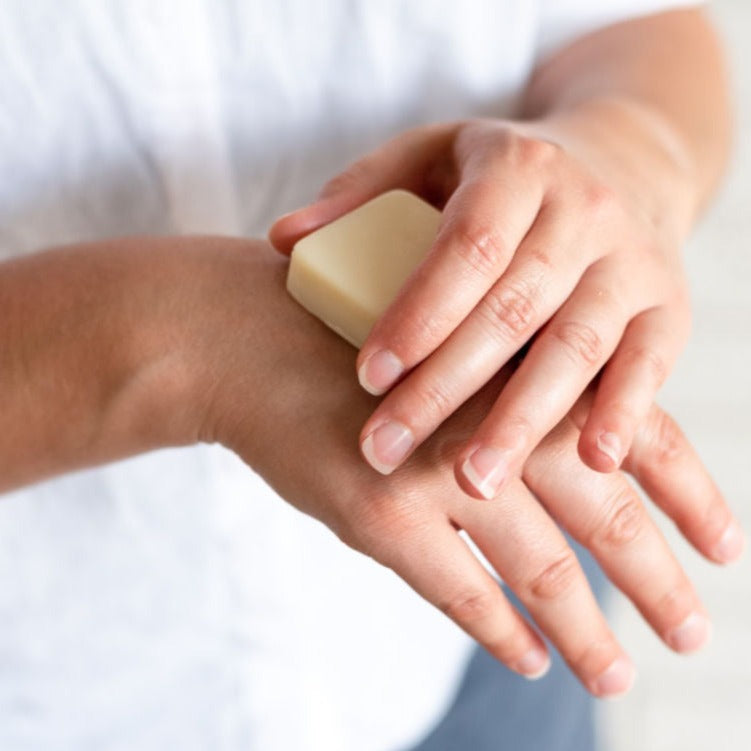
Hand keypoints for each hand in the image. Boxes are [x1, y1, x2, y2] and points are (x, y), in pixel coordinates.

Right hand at [190, 240, 743, 697]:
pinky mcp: (380, 518)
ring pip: (539, 570)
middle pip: (605, 518)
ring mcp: (438, 474)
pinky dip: (497, 629)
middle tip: (691, 634)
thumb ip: (504, 385)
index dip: (688, 496)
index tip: (724, 549)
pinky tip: (526, 656)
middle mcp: (495, 423)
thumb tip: (565, 443)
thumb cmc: (349, 332)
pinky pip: (458, 591)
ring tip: (616, 675)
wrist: (253, 334)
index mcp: (522, 370)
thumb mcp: (446, 336)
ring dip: (586, 630)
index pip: (635, 439)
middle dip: (655, 582)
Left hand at [269, 116, 692, 498]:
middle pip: (512, 309)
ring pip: (576, 347)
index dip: (417, 316)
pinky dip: (623, 413)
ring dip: (524, 421)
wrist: (618, 165)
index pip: (465, 249)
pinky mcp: (667, 307)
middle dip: (446, 389)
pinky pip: (649, 364)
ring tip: (470, 483)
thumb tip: (283, 240)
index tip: (367, 380)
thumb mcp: (429, 160)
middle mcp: (583, 210)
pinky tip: (591, 463)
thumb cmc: (498, 178)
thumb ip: (359, 196)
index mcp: (516, 169)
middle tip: (385, 453)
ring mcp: (632, 261)